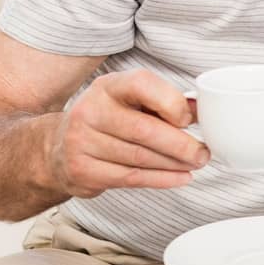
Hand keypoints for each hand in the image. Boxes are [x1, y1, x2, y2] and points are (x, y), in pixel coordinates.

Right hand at [48, 69, 209, 197]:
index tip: (188, 119)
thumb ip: (165, 102)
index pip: (141, 84)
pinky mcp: (82, 170)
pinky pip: (130, 178)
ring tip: (195, 164)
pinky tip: (180, 177)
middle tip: (203, 153)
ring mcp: (82, 141)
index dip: (170, 102)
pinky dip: (161, 179)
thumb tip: (200, 109)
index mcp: (108, 86)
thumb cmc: (109, 121)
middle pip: (144, 130)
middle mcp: (90, 110)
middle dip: (181, 145)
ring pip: (140, 157)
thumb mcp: (132, 101)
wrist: (60, 148)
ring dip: (174, 164)